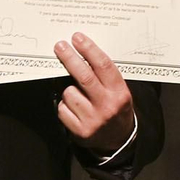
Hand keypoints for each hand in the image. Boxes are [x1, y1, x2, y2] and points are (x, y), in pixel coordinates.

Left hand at [54, 32, 136, 153]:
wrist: (119, 140)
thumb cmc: (116, 108)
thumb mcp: (118, 91)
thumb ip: (104, 75)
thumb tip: (81, 52)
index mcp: (119, 93)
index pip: (103, 66)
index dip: (89, 49)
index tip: (77, 38)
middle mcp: (107, 106)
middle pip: (84, 77)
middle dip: (70, 58)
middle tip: (60, 46)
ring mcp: (93, 120)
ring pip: (69, 93)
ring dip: (67, 88)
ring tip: (76, 92)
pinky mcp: (80, 131)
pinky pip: (63, 109)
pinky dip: (64, 104)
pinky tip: (73, 106)